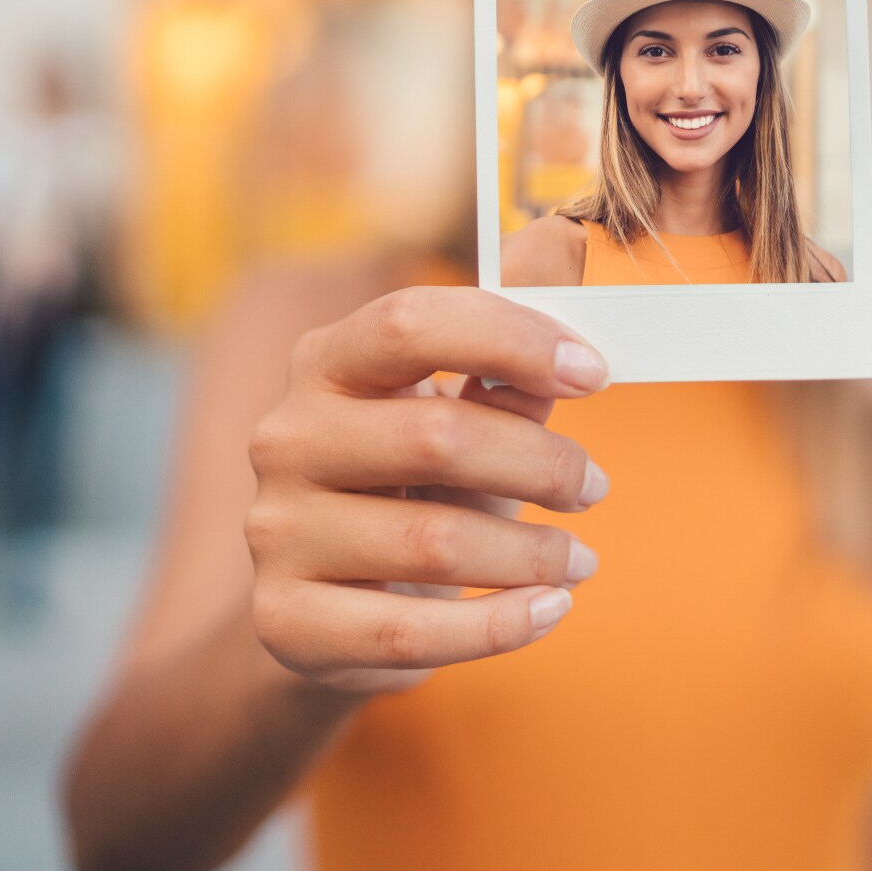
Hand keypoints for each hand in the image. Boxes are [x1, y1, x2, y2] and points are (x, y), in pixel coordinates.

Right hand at [246, 287, 611, 696]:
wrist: (335, 606)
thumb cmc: (415, 483)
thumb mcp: (461, 403)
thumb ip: (509, 333)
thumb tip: (563, 237)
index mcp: (327, 362)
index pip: (410, 322)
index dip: (511, 338)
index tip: (594, 372)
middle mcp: (286, 438)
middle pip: (435, 435)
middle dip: (542, 463)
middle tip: (595, 487)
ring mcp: (276, 531)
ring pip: (432, 542)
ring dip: (532, 553)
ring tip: (578, 559)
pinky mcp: (288, 622)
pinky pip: (410, 633)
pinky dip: (501, 626)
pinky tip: (550, 610)